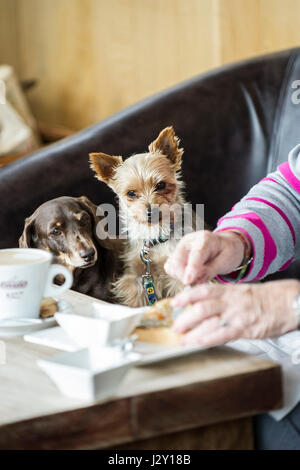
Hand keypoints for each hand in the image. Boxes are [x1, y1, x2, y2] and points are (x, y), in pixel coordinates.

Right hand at [164, 230, 245, 284]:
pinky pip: (170, 269)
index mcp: (204, 239)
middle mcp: (188, 241)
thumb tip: (197, 279)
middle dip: (185, 276)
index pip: (196, 254)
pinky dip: (178, 275)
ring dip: (182, 276)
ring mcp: (179, 247)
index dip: (191, 268)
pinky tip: (190, 274)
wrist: (223, 245)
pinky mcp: (175, 255)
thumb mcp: (226, 260)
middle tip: (199, 281)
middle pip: (178, 262)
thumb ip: (211, 270)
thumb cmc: (226, 252)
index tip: (187, 281)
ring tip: (197, 276)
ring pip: (172, 267)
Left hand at [171, 280, 299, 346]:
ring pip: (207, 321)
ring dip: (192, 332)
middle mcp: (229, 301)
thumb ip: (226, 297)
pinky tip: (198, 343)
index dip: (185, 296)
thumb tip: (209, 304)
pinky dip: (207, 339)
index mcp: (229, 291)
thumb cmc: (268, 297)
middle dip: (184, 318)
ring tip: (182, 340)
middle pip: (200, 308)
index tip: (174, 303)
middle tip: (175, 327)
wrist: (289, 302)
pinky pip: (221, 335)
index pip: (202, 290)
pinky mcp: (244, 328)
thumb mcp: (243, 292)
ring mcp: (236, 315)